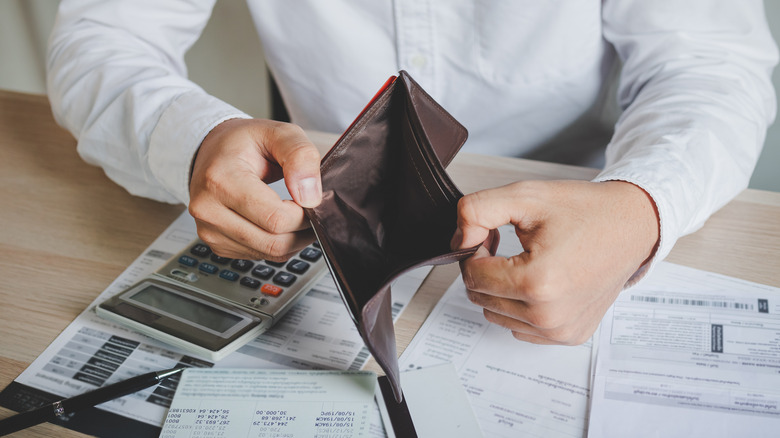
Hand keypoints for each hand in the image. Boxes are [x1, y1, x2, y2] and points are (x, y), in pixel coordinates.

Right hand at [188, 118, 321, 260]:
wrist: (214, 152)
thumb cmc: (245, 142)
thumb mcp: (279, 132)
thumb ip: (300, 156)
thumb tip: (311, 198)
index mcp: (220, 180)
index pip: (275, 218)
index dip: (303, 214)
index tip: (309, 198)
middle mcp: (208, 209)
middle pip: (273, 242)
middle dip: (302, 230)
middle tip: (309, 210)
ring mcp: (209, 230)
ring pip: (269, 254)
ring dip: (293, 239)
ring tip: (296, 214)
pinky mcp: (216, 245)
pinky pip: (260, 256)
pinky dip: (278, 244)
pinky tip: (278, 223)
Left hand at [452, 180, 658, 344]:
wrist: (632, 225)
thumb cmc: (583, 211)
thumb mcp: (525, 196)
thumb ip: (477, 211)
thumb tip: (458, 242)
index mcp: (537, 283)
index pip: (472, 275)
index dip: (474, 250)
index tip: (493, 235)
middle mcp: (549, 315)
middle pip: (481, 297)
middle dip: (485, 268)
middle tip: (509, 245)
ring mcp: (560, 331)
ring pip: (496, 314)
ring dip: (500, 288)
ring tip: (526, 261)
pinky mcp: (569, 336)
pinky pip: (519, 327)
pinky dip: (519, 305)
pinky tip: (539, 280)